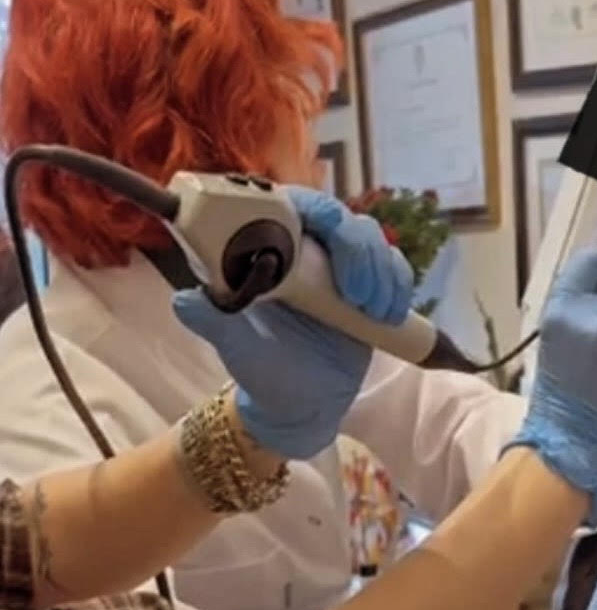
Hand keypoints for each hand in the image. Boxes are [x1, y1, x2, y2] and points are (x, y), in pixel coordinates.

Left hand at [172, 190, 413, 458]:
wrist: (300, 404)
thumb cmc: (261, 369)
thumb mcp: (234, 346)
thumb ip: (213, 319)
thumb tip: (186, 298)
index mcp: (271, 249)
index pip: (296, 206)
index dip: (317, 210)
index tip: (327, 235)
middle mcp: (308, 249)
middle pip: (342, 220)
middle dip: (358, 250)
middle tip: (358, 293)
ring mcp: (342, 266)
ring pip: (372, 240)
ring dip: (381, 271)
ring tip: (374, 311)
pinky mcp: (371, 286)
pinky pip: (394, 267)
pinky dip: (397, 284)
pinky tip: (387, 313)